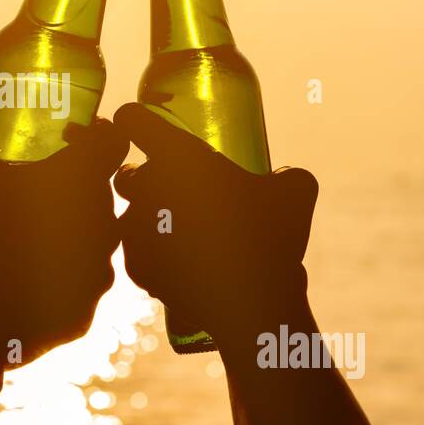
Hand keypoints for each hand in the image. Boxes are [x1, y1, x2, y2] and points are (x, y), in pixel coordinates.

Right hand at [0, 53, 127, 369]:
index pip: (112, 139)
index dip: (89, 135)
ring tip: (25, 232)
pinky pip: (80, 286)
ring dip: (69, 231)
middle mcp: (101, 225)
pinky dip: (59, 276)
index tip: (60, 138)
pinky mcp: (83, 316)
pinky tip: (24, 275)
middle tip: (33, 184)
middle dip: (75, 184)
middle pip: (104, 189)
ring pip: (95, 239)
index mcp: (77, 180)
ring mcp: (96, 275)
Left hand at [112, 103, 318, 349]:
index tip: (141, 127)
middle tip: (179, 195)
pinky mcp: (136, 267)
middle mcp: (147, 188)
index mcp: (177, 157)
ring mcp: (136, 230)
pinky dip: (157, 256)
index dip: (135, 120)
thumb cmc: (274, 238)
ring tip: (189, 238)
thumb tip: (279, 178)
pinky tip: (186, 265)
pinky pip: (138, 252)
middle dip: (147, 181)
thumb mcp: (296, 189)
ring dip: (152, 221)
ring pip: (131, 215)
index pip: (133, 120)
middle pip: (127, 174)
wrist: (253, 305)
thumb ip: (281, 173)